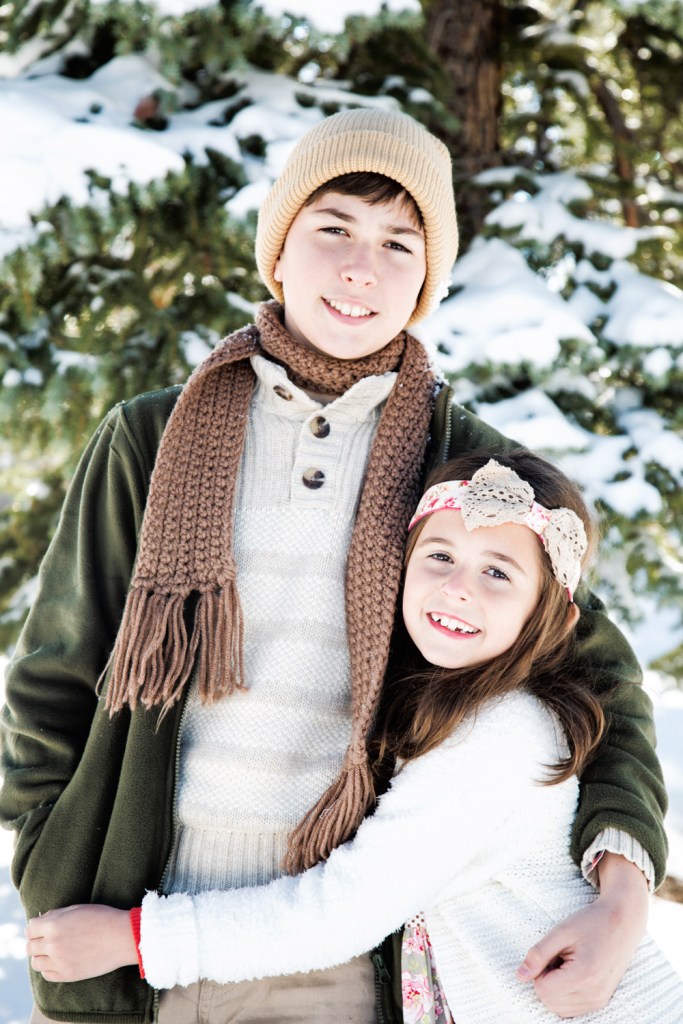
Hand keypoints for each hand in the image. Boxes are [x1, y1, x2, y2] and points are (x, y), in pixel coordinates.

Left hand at [26, 904, 137, 981]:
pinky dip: (49, 968)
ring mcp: (59, 962)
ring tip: (53, 952)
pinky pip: (47, 975)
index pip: (29, 930)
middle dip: (37, 942)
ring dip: (42, 956)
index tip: (42, 929)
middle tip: (48, 940)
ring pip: (35, 963)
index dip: (35, 928)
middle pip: (30, 947)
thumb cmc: (102, 918)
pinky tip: (59, 961)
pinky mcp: (67, 975)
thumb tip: (40, 921)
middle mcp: (52, 944)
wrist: (122, 937)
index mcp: (53, 925)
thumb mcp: (77, 909)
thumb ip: (55, 915)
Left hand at [515, 853, 648, 1016]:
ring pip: (559, 1008)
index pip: (543, 990)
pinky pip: (571, 1008)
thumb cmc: (591, 922)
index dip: (539, 970)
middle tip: (560, 955)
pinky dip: (565, 993)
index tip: (551, 952)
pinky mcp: (601, 1001)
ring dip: (555, 987)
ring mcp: (599, 1000)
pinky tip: (574, 972)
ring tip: (568, 962)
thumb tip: (520, 976)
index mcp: (584, 975)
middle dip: (546, 979)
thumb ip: (538, 954)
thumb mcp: (561, 931)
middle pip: (549, 1001)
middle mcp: (594, 994)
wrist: (623, 922)